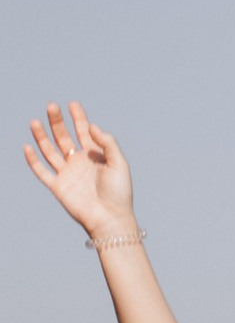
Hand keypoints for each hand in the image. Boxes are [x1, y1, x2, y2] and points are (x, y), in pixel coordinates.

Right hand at [25, 102, 135, 241]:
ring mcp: (67, 173)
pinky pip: (41, 171)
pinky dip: (33, 160)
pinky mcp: (57, 186)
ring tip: (35, 121)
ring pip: (50, 150)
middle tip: (52, 106)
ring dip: (42, 136)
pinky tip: (28, 146)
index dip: (79, 118)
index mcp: (95, 156)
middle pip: (64, 137)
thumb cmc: (119, 192)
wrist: (110, 218)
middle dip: (57, 121)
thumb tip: (91, 126)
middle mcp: (79, 162)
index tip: (73, 104)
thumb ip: (107, 143)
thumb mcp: (119, 163)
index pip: (84, 132)